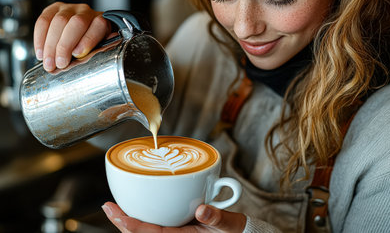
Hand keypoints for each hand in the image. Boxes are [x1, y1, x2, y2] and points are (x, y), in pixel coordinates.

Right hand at [34, 2, 110, 70]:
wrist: (81, 33)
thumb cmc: (90, 45)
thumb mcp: (96, 50)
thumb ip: (91, 54)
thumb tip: (79, 60)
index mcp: (102, 21)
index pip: (98, 26)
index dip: (88, 40)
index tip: (78, 54)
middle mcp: (87, 12)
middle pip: (76, 23)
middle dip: (65, 45)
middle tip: (59, 63)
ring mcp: (69, 8)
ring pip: (58, 21)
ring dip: (50, 45)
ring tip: (48, 62)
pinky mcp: (53, 8)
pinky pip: (43, 21)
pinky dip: (40, 39)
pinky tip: (40, 53)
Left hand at [101, 201, 246, 232]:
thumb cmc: (232, 231)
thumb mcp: (229, 225)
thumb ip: (218, 218)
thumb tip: (203, 211)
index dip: (133, 226)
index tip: (119, 216)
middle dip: (123, 223)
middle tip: (108, 208)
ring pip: (145, 231)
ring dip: (128, 222)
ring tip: (114, 210)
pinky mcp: (175, 228)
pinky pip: (153, 226)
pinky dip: (140, 219)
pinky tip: (133, 211)